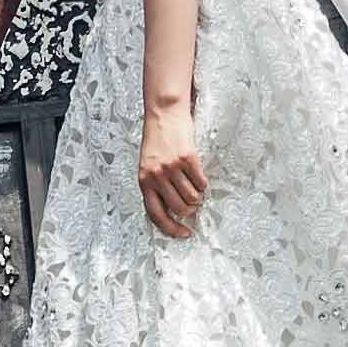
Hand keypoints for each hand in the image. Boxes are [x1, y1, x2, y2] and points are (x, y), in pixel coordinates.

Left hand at [137, 91, 210, 240]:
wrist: (163, 113)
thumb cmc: (156, 140)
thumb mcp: (148, 166)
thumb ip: (155, 186)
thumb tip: (173, 211)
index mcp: (144, 181)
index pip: (156, 215)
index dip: (171, 228)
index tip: (184, 233)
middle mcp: (156, 177)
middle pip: (178, 208)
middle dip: (189, 210)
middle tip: (193, 204)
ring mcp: (172, 168)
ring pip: (192, 197)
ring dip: (198, 197)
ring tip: (196, 189)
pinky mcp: (187, 158)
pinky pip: (200, 182)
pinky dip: (203, 184)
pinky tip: (199, 176)